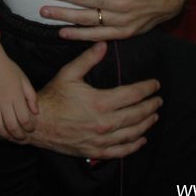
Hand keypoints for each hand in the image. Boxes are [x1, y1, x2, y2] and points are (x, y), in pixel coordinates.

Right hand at [0, 37, 38, 140]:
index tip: (30, 130)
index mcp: (16, 96)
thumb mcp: (24, 79)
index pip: (24, 119)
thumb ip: (31, 96)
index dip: (29, 128)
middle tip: (21, 138)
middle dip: (18, 136)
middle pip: (12, 126)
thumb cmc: (9, 69)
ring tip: (9, 136)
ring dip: (4, 134)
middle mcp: (4, 102)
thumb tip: (36, 112)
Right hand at [25, 42, 161, 158]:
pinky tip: (141, 140)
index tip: (155, 85)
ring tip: (154, 117)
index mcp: (100, 102)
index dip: (147, 89)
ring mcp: (101, 139)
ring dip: (146, 124)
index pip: (133, 94)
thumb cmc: (52, 97)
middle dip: (151, 106)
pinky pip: (120, 151)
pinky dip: (133, 146)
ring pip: (132, 133)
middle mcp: (104, 122)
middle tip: (158, 100)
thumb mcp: (68, 74)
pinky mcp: (95, 151)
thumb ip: (88, 59)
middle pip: (137, 114)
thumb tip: (103, 45)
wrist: (37, 124)